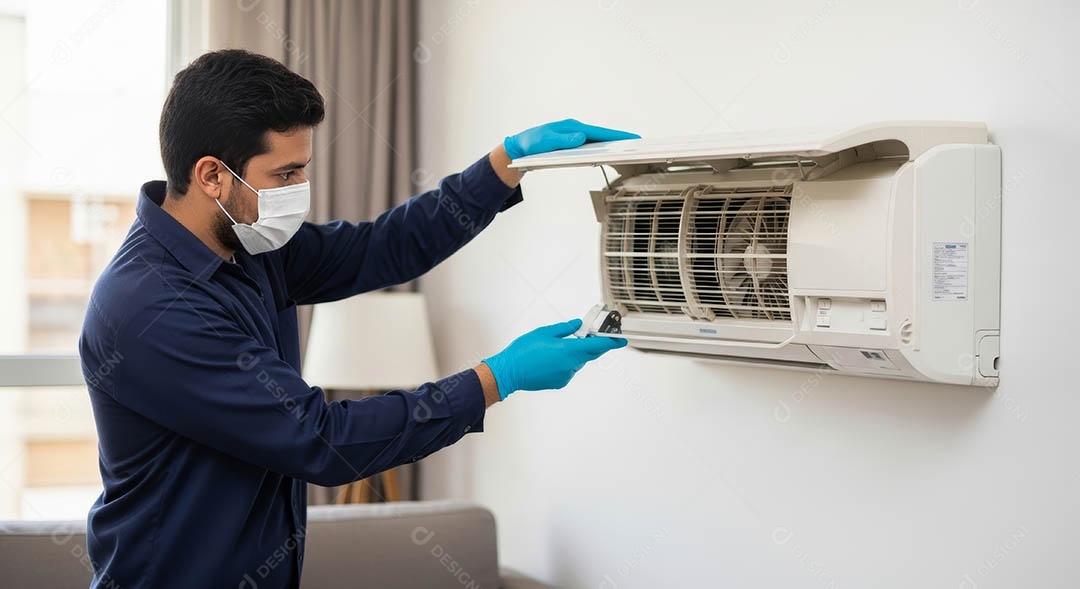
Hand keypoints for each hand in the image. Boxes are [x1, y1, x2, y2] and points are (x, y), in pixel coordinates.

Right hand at [482, 318, 627, 399]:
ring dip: (573, 354)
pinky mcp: (560, 382)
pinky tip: (549, 359)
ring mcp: (566, 375)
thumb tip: (577, 325)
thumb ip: (565, 329)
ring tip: (554, 348)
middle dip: (592, 346)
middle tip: (588, 336)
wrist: (509, 373)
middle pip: (589, 354)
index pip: (597, 346)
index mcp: (568, 350)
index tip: (621, 340)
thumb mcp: (544, 332)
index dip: (611, 343)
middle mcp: (570, 365)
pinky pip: (568, 370)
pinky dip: (565, 363)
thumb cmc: (523, 351)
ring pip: (577, 362)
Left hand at [503, 118, 639, 159]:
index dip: (616, 136)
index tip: (632, 138)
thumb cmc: (531, 144)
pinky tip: (608, 154)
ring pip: (597, 141)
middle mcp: (576, 130)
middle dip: (619, 140)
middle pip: (602, 136)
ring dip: (611, 145)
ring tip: (627, 151)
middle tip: (637, 144)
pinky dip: (601, 149)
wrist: (520, 146)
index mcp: (572, 127)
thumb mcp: (546, 142)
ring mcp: (574, 136)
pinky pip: (590, 147)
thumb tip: (582, 138)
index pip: (599, 133)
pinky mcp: (572, 144)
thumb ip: (563, 141)